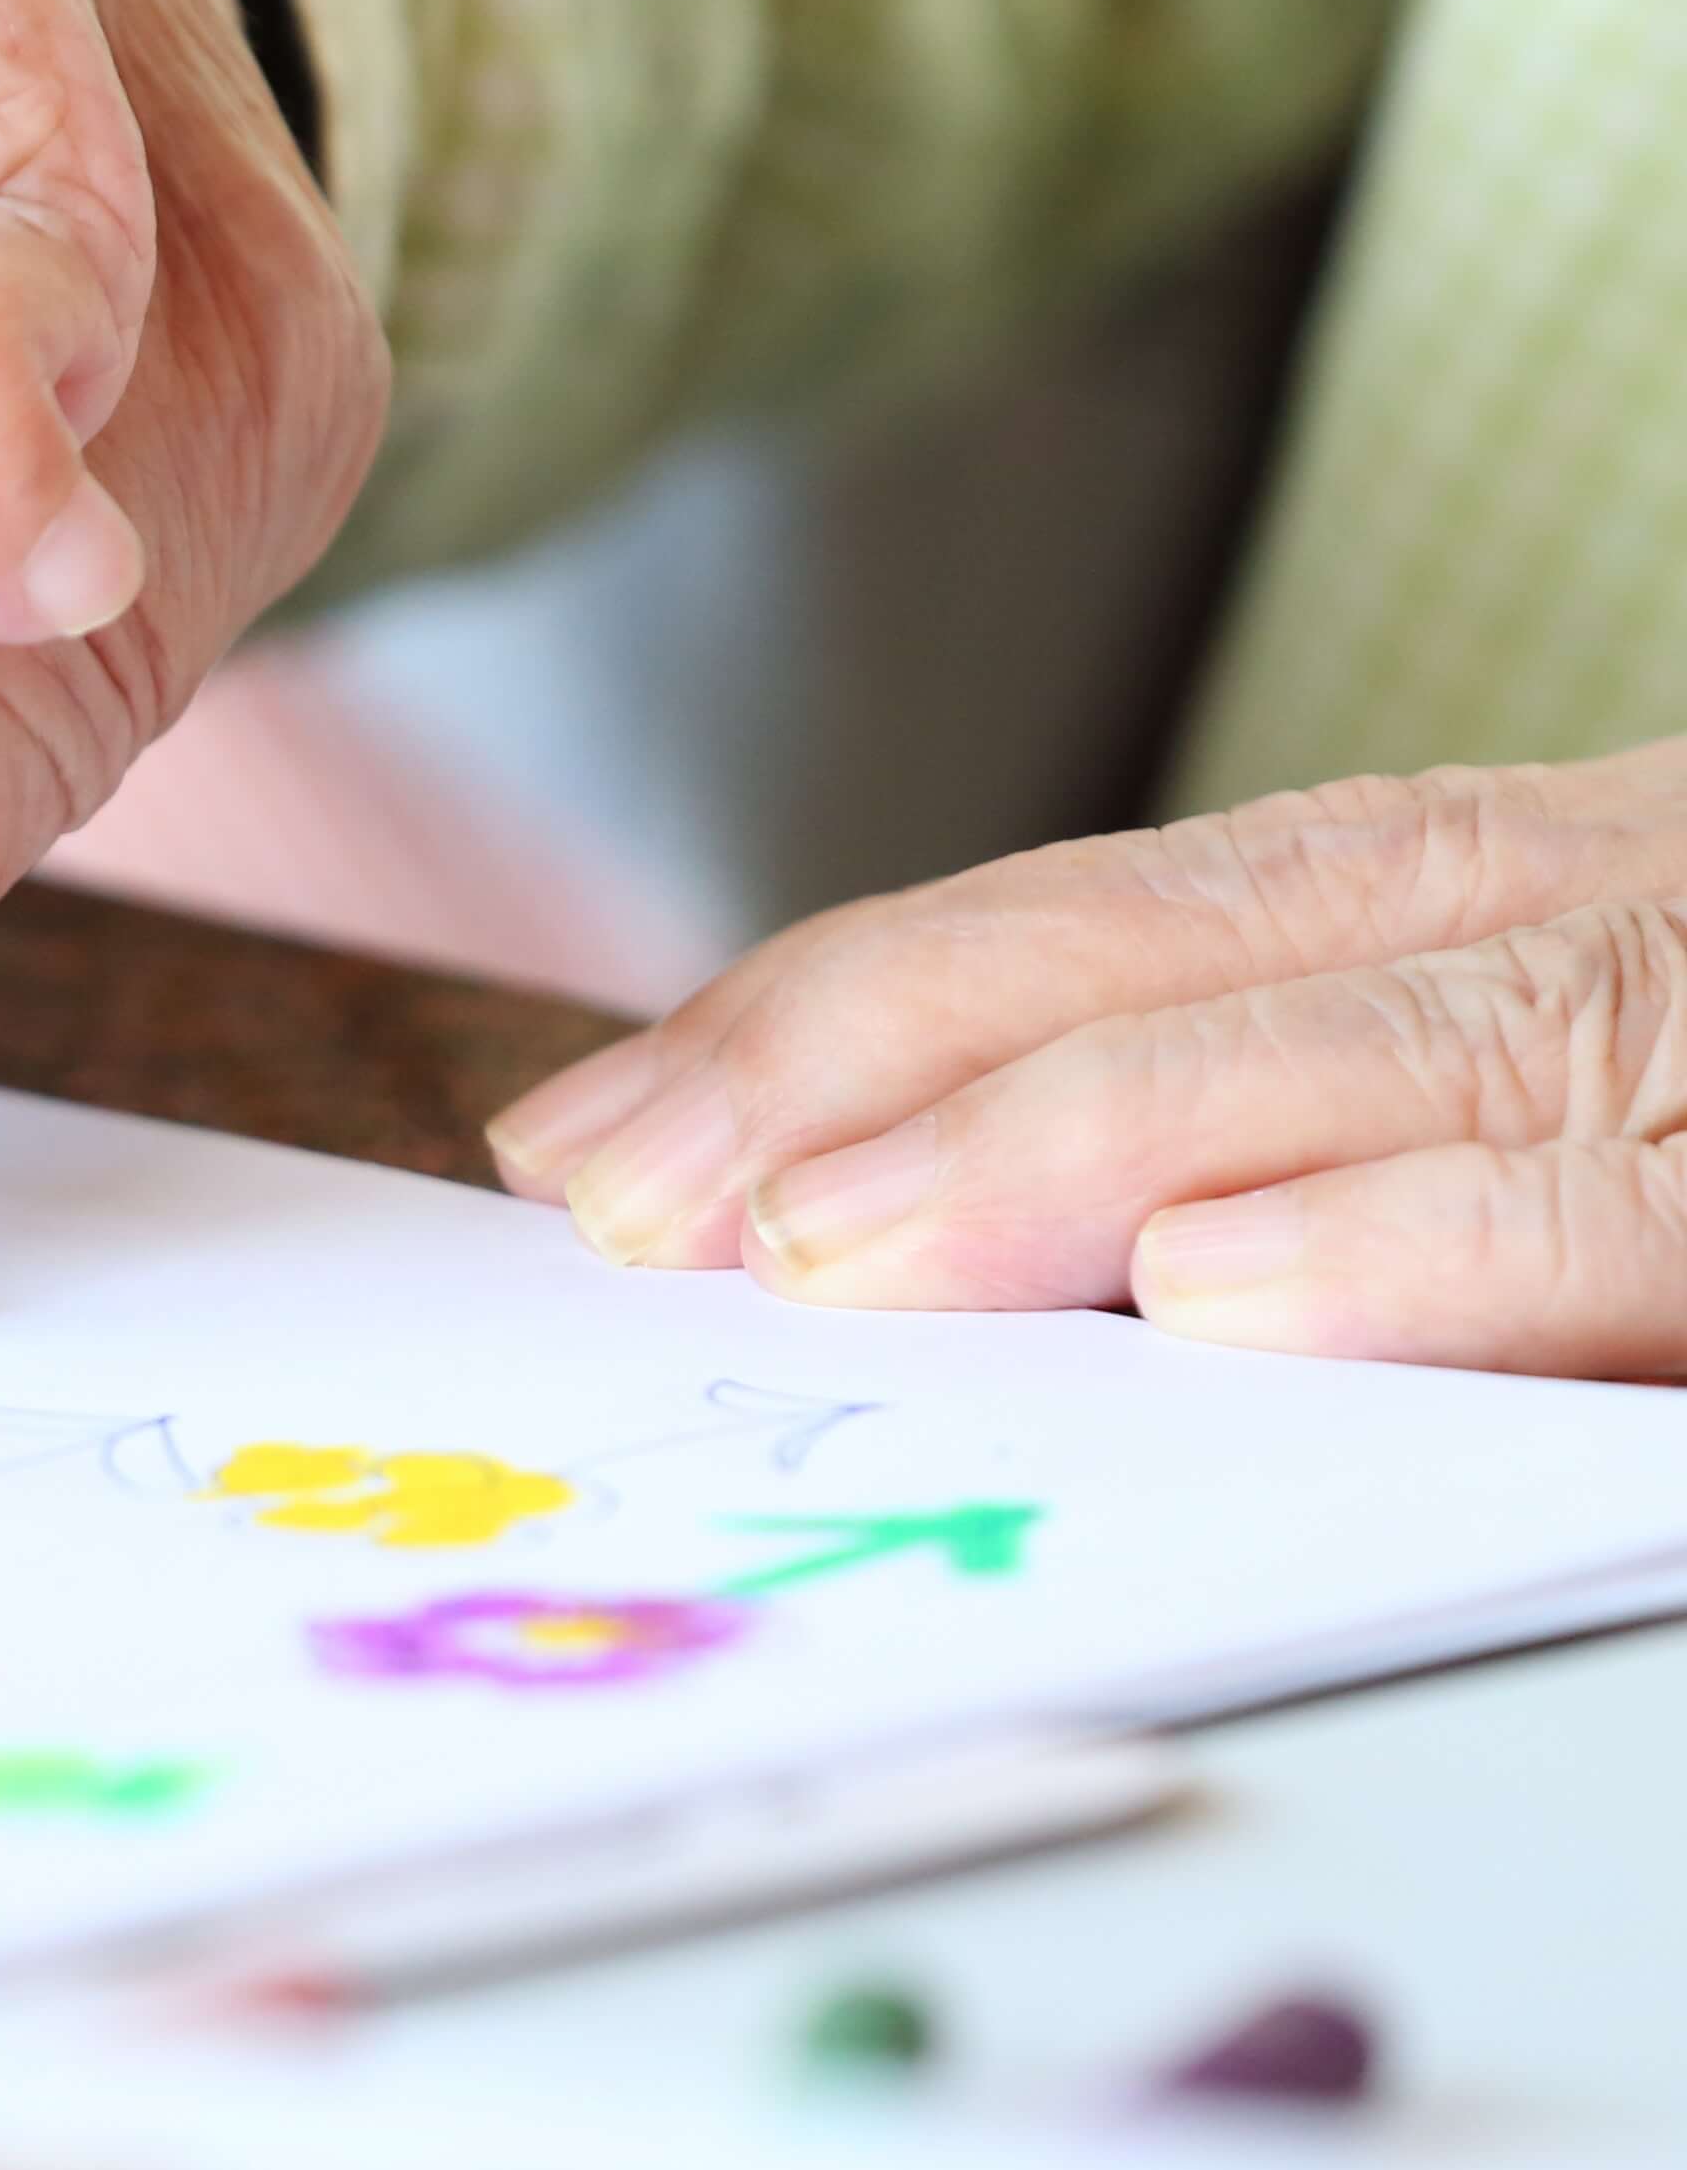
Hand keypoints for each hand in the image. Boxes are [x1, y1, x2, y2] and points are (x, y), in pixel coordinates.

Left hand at [489, 749, 1686, 1375]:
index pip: (1126, 919)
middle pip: (1195, 949)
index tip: (586, 1130)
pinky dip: (1421, 1240)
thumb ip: (1306, 1104)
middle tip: (622, 1196)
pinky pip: (1625, 1202)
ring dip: (1070, 1137)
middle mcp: (1612, 908)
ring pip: (1382, 1045)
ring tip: (818, 1236)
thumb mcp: (1573, 1091)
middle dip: (865, 1061)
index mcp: (1525, 886)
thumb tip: (906, 1223)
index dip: (838, 1010)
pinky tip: (1213, 1283)